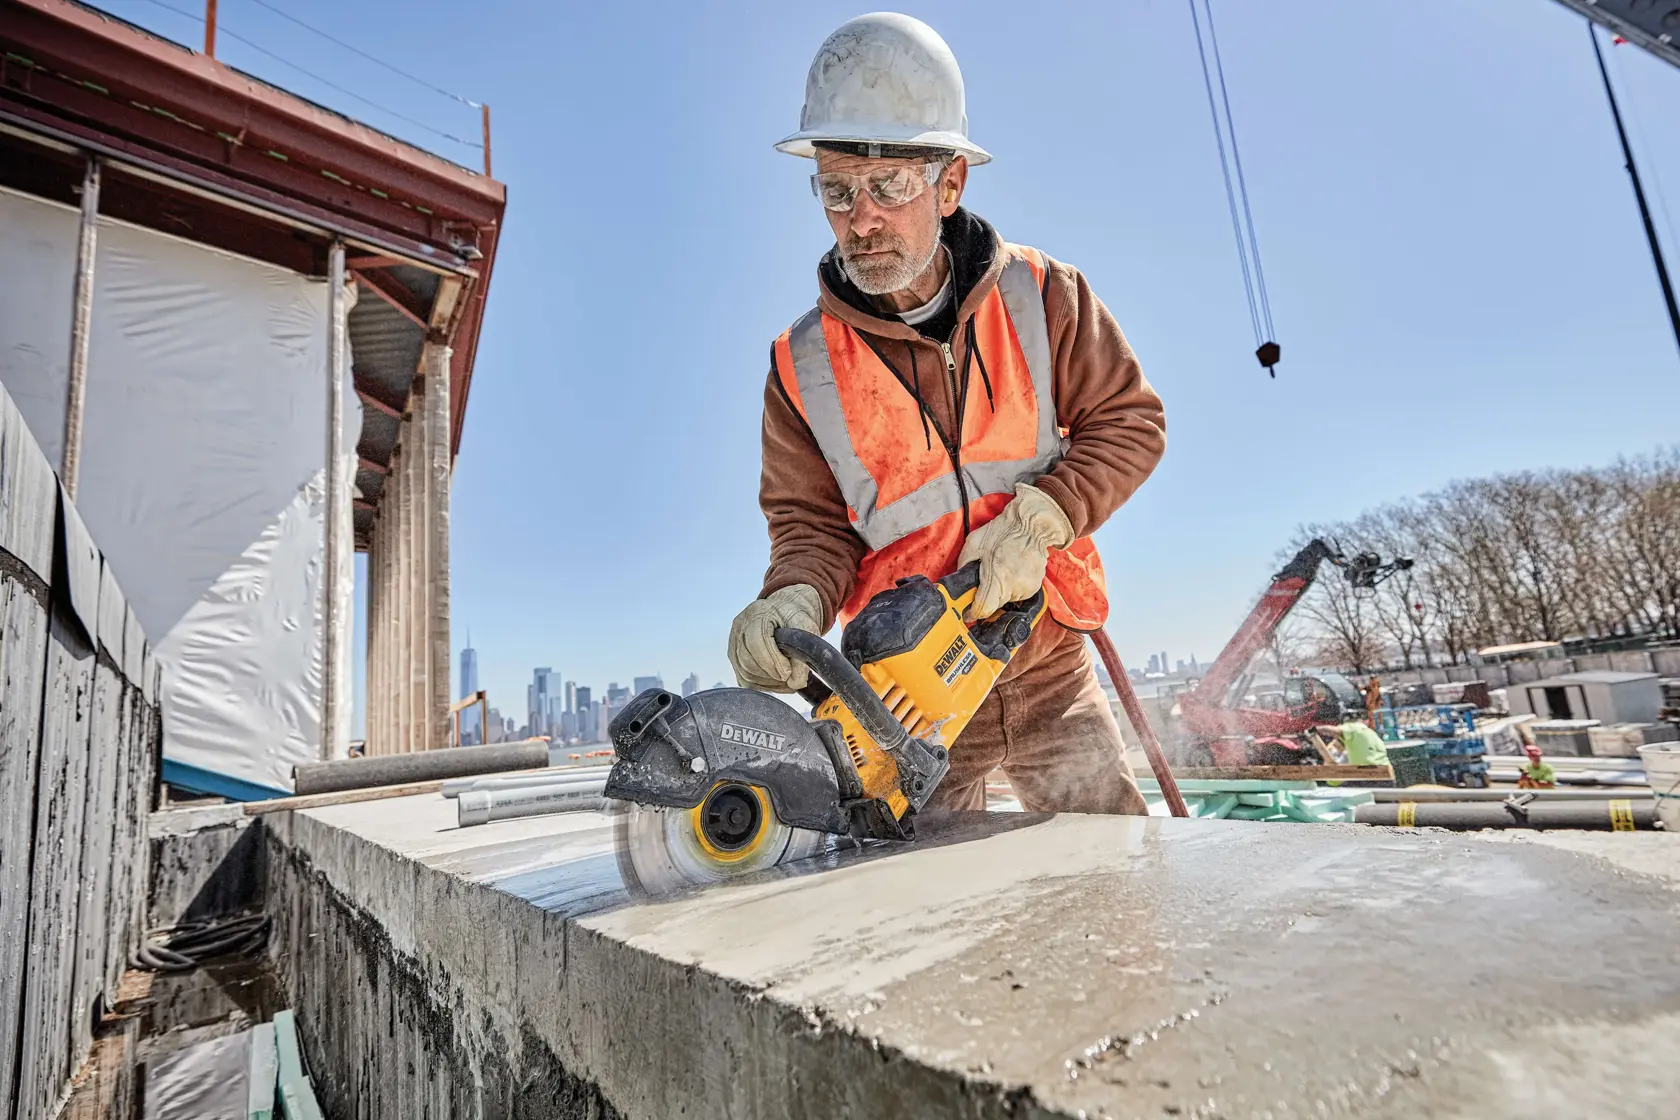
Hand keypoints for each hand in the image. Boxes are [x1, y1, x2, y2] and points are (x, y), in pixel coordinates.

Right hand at [728, 584, 823, 691]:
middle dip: (772, 674)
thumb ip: (805, 652)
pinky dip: (763, 686)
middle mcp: (740, 627)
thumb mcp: (806, 627)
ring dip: (768, 682)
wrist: (784, 612)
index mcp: (757, 613)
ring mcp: (734, 643)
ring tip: (787, 679)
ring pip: (746, 673)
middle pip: (748, 661)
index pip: (756, 642)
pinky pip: (744, 680)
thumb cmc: (793, 617)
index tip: (787, 673)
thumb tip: (796, 682)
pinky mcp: (735, 658)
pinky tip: (778, 682)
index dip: (772, 661)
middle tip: (790, 678)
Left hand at [955, 483, 1072, 620]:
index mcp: (997, 578)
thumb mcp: (974, 543)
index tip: (967, 611)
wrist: (1031, 524)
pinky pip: (1017, 594)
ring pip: (1005, 601)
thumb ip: (963, 565)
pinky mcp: (1034, 587)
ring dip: (998, 591)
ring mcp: (1025, 588)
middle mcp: (1013, 586)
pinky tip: (1010, 571)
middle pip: (993, 607)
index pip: (983, 610)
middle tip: (983, 581)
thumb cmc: (1003, 531)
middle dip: (985, 598)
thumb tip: (957, 583)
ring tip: (999, 571)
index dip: (972, 612)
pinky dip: (1011, 587)